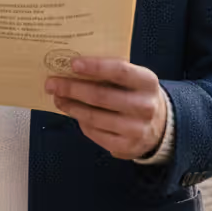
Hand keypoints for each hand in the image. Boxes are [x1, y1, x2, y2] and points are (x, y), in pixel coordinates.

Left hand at [45, 57, 167, 159]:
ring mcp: (137, 129)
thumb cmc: (136, 94)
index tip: (72, 64)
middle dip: (72, 88)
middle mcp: (145, 106)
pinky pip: (94, 133)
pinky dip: (80, 122)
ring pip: (94, 117)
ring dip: (71, 106)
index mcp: (147, 82)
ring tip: (58, 98)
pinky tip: (73, 113)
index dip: (95, 67)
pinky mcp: (126, 147)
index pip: (120, 71)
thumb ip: (110, 72)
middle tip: (52, 83)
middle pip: (101, 96)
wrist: (159, 125)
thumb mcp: (133, 79)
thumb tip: (73, 67)